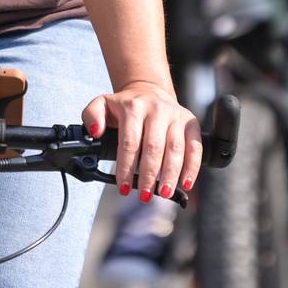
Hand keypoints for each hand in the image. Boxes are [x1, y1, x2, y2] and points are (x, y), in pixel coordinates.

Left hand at [82, 82, 201, 202]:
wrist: (150, 91)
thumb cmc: (125, 106)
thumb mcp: (102, 104)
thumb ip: (92, 116)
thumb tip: (96, 132)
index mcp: (133, 107)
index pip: (130, 142)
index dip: (126, 168)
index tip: (123, 188)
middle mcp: (157, 109)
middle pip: (154, 147)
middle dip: (149, 175)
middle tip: (144, 195)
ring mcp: (176, 115)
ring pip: (175, 148)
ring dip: (170, 174)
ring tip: (164, 194)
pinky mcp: (191, 122)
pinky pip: (195, 147)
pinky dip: (192, 167)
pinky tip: (185, 183)